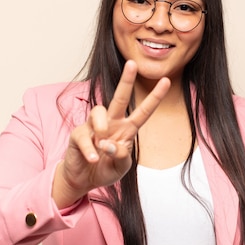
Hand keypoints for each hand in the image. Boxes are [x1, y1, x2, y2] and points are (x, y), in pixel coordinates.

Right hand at [52, 60, 170, 207]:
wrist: (83, 180)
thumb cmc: (105, 169)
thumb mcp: (121, 167)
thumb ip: (121, 156)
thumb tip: (109, 143)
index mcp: (126, 129)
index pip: (143, 112)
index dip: (155, 97)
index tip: (166, 81)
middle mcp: (111, 123)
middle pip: (119, 98)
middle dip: (126, 81)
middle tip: (132, 64)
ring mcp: (93, 127)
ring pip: (98, 111)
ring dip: (101, 126)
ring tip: (102, 142)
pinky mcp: (78, 135)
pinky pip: (84, 137)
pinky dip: (90, 150)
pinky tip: (93, 158)